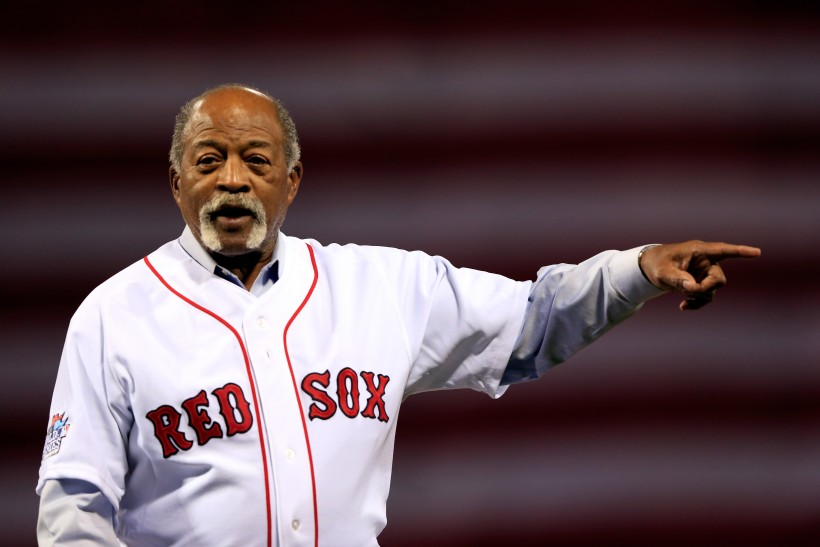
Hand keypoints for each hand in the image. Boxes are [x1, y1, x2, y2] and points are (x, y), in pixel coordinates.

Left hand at [639, 241, 760, 310]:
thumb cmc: (657, 264)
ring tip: (681, 297)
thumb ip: (677, 279)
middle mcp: (706, 260)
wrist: (651, 268)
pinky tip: (683, 306)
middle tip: (689, 292)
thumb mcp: (662, 272)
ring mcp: (705, 272)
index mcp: (698, 250)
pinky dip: (697, 303)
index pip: (722, 250)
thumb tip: (692, 287)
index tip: (757, 252)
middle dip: (706, 288)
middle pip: (718, 278)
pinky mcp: (702, 283)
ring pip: (713, 290)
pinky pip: (707, 297)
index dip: (740, 252)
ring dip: (699, 297)